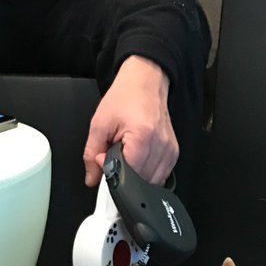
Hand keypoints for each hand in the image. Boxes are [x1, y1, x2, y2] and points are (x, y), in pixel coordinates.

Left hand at [83, 55, 178, 186]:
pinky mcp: (174, 154)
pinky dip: (148, 173)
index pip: (128, 174)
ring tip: (130, 154)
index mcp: (142, 136)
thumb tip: (92, 179)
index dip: (113, 172)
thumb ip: (92, 153)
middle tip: (116, 154)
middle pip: (140, 181)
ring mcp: (169, 151)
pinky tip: (140, 158)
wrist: (144, 84)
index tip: (105, 159)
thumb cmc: (125, 98)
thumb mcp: (99, 124)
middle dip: (124, 174)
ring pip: (151, 182)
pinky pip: (161, 176)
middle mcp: (160, 145)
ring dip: (137, 176)